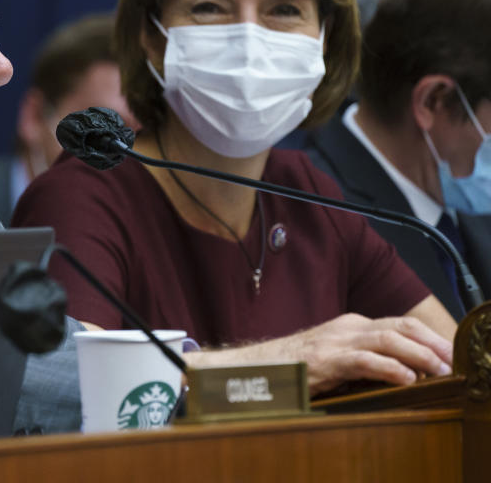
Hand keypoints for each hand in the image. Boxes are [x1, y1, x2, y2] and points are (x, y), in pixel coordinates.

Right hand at [185, 313, 452, 395]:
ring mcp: (334, 341)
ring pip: (387, 339)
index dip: (426, 336)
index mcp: (348, 324)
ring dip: (417, 353)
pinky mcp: (324, 359)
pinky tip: (405, 377)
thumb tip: (398, 370)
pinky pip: (364, 360)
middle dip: (429, 341)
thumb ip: (360, 357)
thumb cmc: (292, 365)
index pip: (397, 324)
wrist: (253, 366)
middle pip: (398, 326)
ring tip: (437, 369)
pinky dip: (389, 367)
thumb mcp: (333, 356)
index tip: (446, 352)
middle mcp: (345, 327)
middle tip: (449, 359)